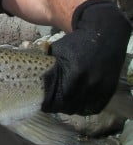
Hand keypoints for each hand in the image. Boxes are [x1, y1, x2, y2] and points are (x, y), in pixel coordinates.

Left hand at [41, 0, 131, 114]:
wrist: (104, 35)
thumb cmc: (76, 42)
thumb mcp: (57, 50)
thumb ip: (47, 65)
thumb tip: (32, 77)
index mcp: (75, 72)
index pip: (61, 97)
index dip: (51, 104)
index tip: (44, 106)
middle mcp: (90, 82)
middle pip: (71, 106)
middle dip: (60, 108)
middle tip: (53, 106)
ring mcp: (102, 86)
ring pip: (84, 108)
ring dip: (73, 109)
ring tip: (64, 106)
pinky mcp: (110, 88)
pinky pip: (97, 106)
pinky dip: (86, 108)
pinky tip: (78, 105)